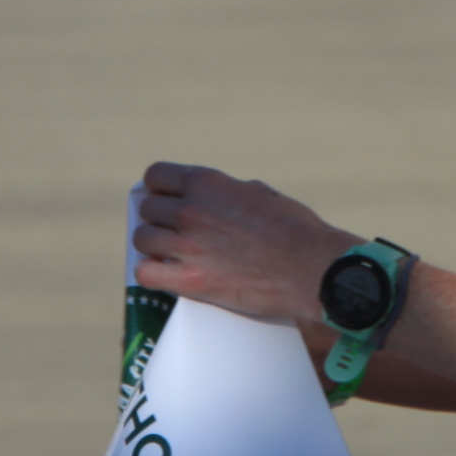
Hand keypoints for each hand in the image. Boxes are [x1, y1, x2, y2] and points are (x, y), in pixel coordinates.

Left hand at [131, 162, 354, 331]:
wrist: (313, 269)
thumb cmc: (296, 231)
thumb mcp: (261, 194)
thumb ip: (228, 193)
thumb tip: (213, 198)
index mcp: (208, 183)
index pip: (156, 176)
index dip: (159, 189)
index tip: (165, 200)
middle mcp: (192, 210)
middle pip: (148, 209)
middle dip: (159, 219)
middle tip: (173, 233)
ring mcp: (188, 245)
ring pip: (143, 239)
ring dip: (154, 247)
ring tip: (169, 255)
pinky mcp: (191, 280)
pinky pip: (146, 273)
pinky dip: (152, 274)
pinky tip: (165, 275)